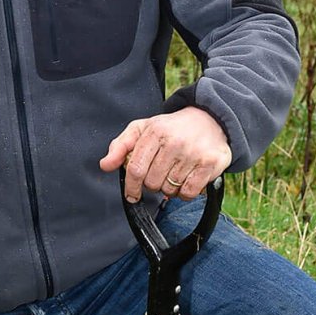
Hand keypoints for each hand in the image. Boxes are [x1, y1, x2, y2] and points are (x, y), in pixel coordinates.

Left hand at [99, 106, 230, 203]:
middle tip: (160, 172)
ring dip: (169, 188)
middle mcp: (175, 142)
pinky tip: (185, 179)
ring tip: (174, 172)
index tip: (132, 194)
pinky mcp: (210, 164)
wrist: (210, 119)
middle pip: (152, 183)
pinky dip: (184, 193)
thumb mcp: (143, 129)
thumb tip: (105, 165)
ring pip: (170, 190)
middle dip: (152, 183)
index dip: (131, 186)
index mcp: (155, 132)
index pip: (135, 168)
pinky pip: (188, 193)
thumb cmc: (172, 128)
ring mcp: (193, 154)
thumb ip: (121, 146)